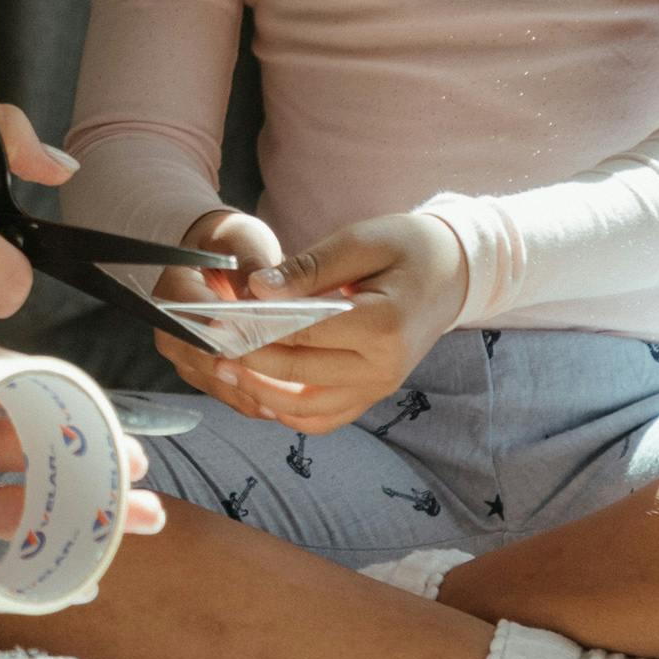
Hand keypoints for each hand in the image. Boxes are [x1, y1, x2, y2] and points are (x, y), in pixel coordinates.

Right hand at [148, 207, 288, 418]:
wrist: (221, 261)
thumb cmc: (232, 246)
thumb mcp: (243, 240)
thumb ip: (250, 262)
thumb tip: (257, 294)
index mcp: (172, 291)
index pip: (192, 318)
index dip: (222, 332)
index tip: (252, 340)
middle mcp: (171, 328)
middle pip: (202, 359)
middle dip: (243, 368)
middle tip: (284, 378)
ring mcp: (186, 355)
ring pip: (217, 382)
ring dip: (252, 390)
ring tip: (293, 394)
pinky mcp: (203, 373)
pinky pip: (229, 393)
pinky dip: (256, 398)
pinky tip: (288, 400)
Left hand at [170, 211, 469, 437]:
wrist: (451, 274)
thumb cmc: (405, 248)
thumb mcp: (358, 241)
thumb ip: (308, 268)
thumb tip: (257, 290)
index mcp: (383, 325)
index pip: (303, 334)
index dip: (255, 329)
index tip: (215, 321)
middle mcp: (383, 368)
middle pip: (299, 374)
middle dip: (248, 361)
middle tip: (207, 344)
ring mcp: (379, 388)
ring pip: (306, 410)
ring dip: (261, 394)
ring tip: (224, 369)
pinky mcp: (371, 395)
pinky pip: (322, 418)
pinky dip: (287, 410)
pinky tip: (258, 388)